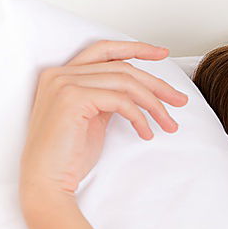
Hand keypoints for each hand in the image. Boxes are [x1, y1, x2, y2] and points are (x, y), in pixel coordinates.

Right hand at [19, 39, 188, 203]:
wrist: (47, 180)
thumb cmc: (69, 155)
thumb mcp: (94, 118)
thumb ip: (109, 98)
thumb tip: (138, 92)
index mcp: (62, 74)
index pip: (105, 50)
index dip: (136, 48)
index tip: (162, 54)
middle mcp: (60, 74)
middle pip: (122, 68)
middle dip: (157, 84)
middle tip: (180, 101)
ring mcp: (64, 84)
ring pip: (126, 82)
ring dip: (155, 104)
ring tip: (169, 124)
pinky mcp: (73, 99)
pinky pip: (121, 101)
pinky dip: (140, 117)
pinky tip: (146, 133)